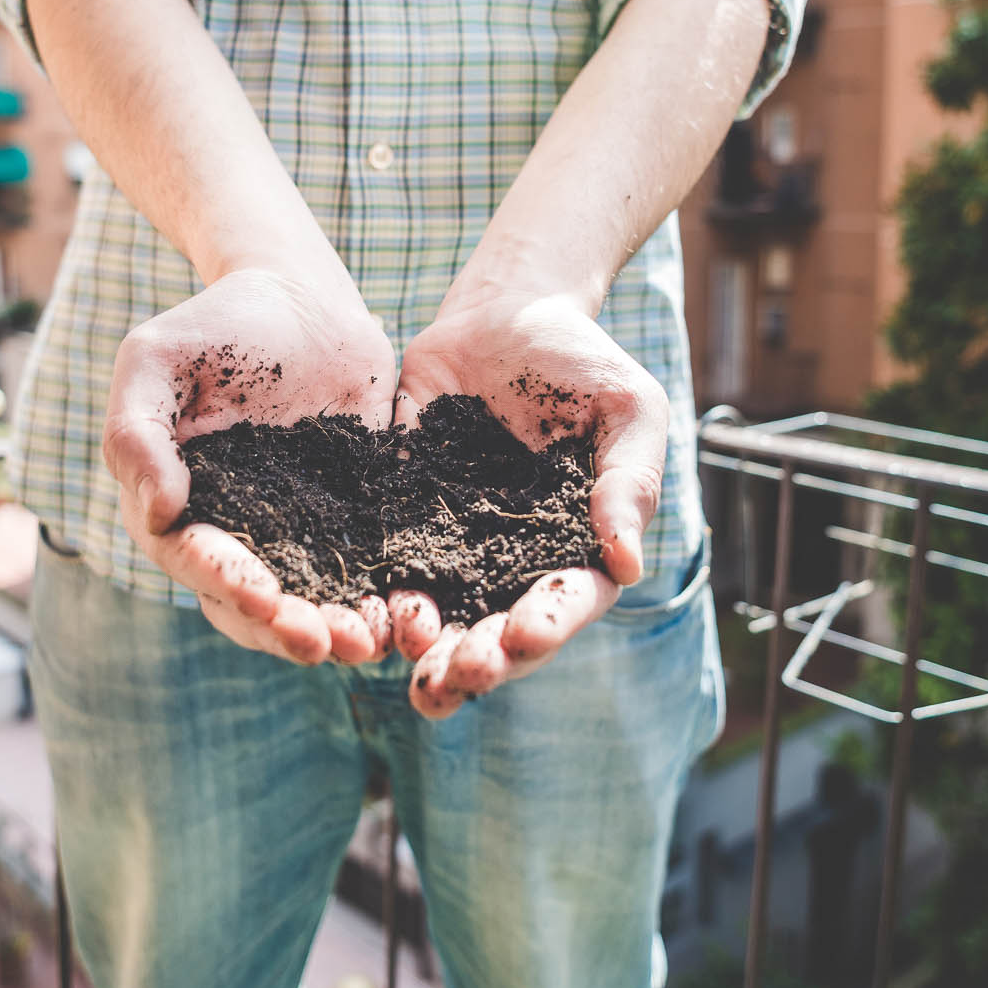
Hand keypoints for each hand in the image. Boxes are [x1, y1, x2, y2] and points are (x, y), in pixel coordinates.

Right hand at [104, 267, 396, 663]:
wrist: (304, 296)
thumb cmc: (218, 322)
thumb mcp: (156, 359)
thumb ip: (137, 432)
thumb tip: (159, 513)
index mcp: (178, 506)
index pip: (195, 561)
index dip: (227, 584)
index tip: (262, 597)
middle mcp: (236, 532)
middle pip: (252, 604)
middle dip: (286, 630)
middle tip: (325, 643)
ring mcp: (298, 531)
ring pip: (311, 600)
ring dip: (336, 628)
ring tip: (371, 642)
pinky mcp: (354, 519)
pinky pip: (368, 571)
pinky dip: (384, 597)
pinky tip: (409, 611)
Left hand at [389, 289, 668, 717]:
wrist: (505, 311)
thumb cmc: (582, 359)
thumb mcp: (626, 409)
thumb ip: (628, 481)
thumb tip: (627, 564)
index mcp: (575, 545)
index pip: (565, 603)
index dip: (546, 628)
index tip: (524, 638)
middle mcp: (512, 558)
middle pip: (497, 629)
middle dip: (479, 660)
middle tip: (456, 676)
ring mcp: (454, 541)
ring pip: (439, 612)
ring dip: (425, 648)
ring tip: (411, 664)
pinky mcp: (400, 514)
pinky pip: (384, 563)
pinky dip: (372, 595)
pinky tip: (359, 614)